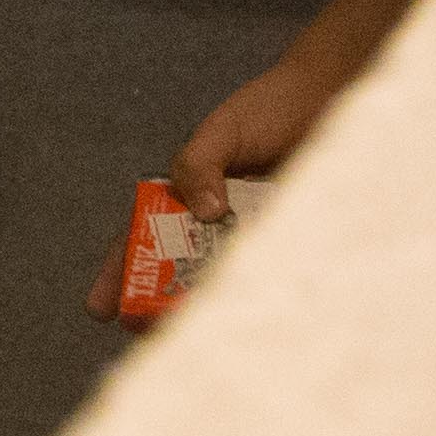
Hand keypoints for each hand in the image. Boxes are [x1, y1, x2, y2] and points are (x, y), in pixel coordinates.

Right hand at [78, 51, 344, 323]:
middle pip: (177, 271)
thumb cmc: (271, 110)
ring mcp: (255, 238)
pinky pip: (272, 274)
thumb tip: (205, 211)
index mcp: (186, 197)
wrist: (334, 101)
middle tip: (142, 329)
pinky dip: (260, 295)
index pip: (141, 239)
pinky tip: (254, 316)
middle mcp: (218, 225)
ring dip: (205, 307)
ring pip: (222, 281)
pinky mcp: (293, 243)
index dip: (119, 273)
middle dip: (154, 302)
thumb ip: (199, 164)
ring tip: (195, 333)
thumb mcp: (223, 132)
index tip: (101, 309)